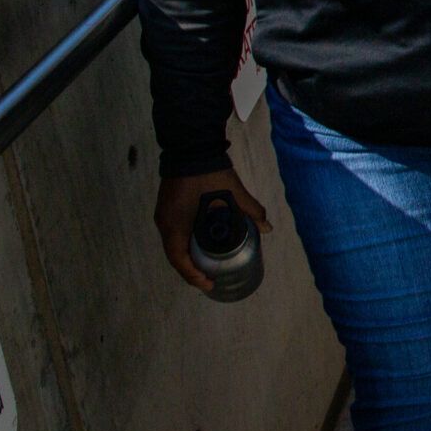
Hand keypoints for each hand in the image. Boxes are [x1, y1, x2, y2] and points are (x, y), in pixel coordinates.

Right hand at [155, 169, 269, 291]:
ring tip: (204, 266)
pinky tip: (198, 246)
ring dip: (186, 257)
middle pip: (174, 256)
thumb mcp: (233, 193)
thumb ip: (251, 211)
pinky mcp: (165, 208)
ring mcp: (163, 216)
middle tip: (208, 279)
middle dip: (190, 270)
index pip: (179, 260)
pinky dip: (183, 244)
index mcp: (176, 225)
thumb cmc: (210, 172)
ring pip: (172, 245)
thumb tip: (268, 228)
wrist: (190, 147)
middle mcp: (164, 224)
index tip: (208, 283)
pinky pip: (172, 234)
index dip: (193, 275)